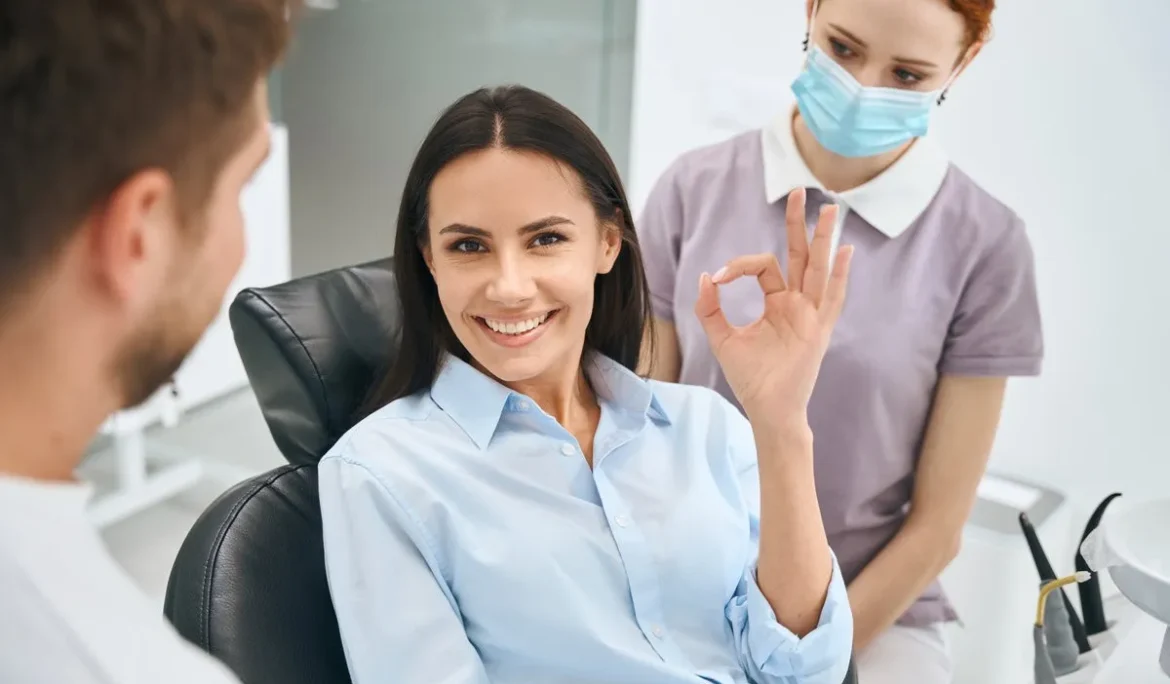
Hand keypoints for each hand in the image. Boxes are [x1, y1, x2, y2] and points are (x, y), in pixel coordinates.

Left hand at [695, 188, 852, 429]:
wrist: (767, 410)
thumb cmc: (750, 378)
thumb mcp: (722, 339)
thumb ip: (710, 309)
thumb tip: (705, 277)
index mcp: (777, 301)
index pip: (764, 265)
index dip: (739, 264)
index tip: (717, 278)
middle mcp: (798, 303)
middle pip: (801, 254)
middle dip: (799, 224)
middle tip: (799, 191)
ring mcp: (811, 315)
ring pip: (818, 268)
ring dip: (823, 239)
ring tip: (829, 209)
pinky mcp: (818, 330)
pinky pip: (832, 299)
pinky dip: (839, 276)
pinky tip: (845, 251)